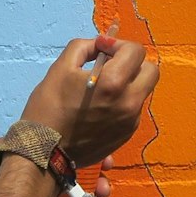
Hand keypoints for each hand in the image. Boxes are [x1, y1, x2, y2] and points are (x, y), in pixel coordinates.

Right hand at [19, 31, 158, 163]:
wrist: (45, 152)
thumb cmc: (48, 107)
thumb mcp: (61, 67)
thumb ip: (85, 47)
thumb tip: (102, 45)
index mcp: (114, 83)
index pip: (136, 51)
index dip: (118, 44)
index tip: (102, 49)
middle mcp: (129, 103)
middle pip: (151, 71)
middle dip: (133, 63)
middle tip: (111, 65)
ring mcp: (131, 121)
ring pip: (143, 91)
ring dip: (129, 83)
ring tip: (103, 88)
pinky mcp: (127, 134)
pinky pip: (134, 109)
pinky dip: (123, 102)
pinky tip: (101, 106)